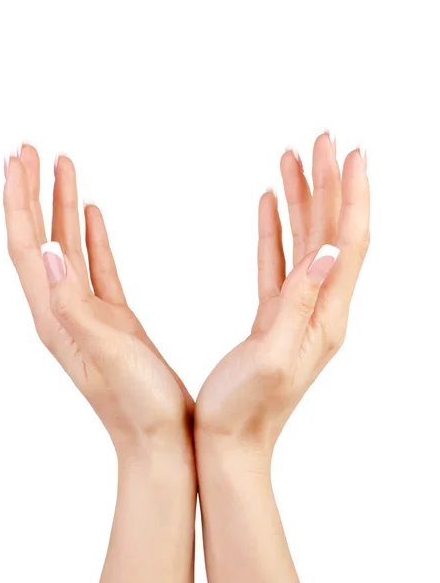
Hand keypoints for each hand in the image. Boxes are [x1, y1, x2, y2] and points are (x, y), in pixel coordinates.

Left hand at [3, 146, 193, 458]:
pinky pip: (95, 266)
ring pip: (66, 247)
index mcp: (54, 316)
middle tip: (30, 149)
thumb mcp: (105, 352)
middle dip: (31, 192)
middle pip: (38, 239)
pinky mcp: (112, 318)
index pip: (26, 246)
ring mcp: (87, 313)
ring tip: (62, 167)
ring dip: (60, 206)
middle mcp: (62, 311)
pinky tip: (92, 214)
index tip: (17, 158)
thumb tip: (47, 249)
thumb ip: (73, 303)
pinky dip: (89, 235)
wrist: (160, 440)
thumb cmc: (137, 405)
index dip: (19, 200)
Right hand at [195, 132, 369, 453]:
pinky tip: (269, 205)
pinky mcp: (273, 316)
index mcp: (325, 317)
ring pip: (305, 241)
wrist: (230, 444)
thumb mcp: (275, 358)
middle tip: (321, 139)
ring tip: (291, 159)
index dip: (351, 195)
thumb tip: (330, 250)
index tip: (350, 152)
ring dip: (302, 198)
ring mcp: (296, 311)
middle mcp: (319, 310)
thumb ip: (301, 303)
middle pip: (331, 232)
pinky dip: (276, 228)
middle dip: (328, 183)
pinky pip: (279, 261)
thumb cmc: (245, 410)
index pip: (348, 242)